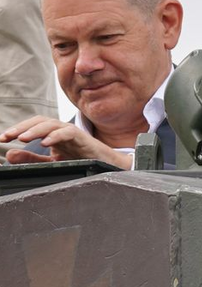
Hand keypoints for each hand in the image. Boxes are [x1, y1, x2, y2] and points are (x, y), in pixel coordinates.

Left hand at [1, 117, 132, 168]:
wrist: (107, 165)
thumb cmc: (83, 160)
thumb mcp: (52, 161)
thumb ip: (31, 158)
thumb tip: (9, 154)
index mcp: (52, 134)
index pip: (31, 126)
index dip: (16, 130)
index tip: (3, 139)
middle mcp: (61, 130)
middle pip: (39, 121)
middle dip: (21, 127)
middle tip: (7, 136)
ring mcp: (72, 132)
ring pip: (51, 124)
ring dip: (35, 130)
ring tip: (22, 138)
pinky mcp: (82, 137)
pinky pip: (67, 133)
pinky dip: (55, 136)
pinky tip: (45, 143)